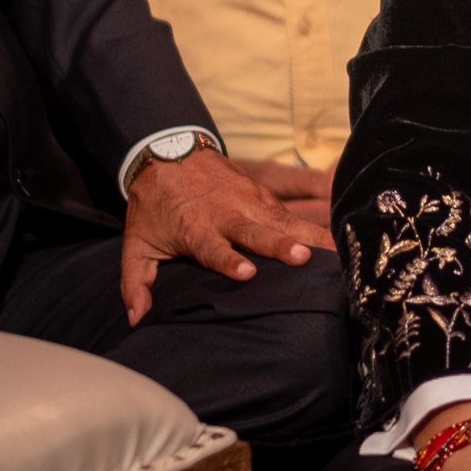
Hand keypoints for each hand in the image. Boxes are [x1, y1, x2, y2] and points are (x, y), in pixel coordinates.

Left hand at [120, 146, 334, 324]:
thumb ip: (135, 282)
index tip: (247, 273)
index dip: (230, 261)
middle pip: (257, 232)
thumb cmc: (154, 206)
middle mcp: (227, 215)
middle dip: (280, 244)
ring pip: (284, 220)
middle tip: (302, 257)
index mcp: (197, 229)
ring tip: (336, 250)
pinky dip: (314, 226)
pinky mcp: (264, 195)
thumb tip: (136, 318)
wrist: (169, 153)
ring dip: (308, 235)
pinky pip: (292, 213)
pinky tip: (336, 240)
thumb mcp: (136, 243)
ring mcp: (250, 202)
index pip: (215, 248)